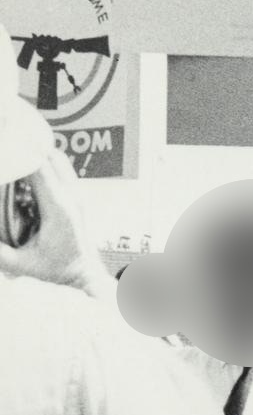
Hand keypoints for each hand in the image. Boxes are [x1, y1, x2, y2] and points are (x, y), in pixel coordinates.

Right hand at [0, 152, 109, 295]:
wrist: (83, 273)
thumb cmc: (55, 270)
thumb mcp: (20, 265)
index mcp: (58, 210)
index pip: (40, 170)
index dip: (20, 154)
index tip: (4, 144)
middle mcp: (71, 197)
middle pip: (51, 156)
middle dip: (26, 146)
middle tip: (5, 141)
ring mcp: (76, 194)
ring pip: (57, 159)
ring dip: (35, 151)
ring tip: (13, 150)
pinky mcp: (75, 195)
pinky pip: (60, 168)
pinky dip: (43, 161)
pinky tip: (24, 164)